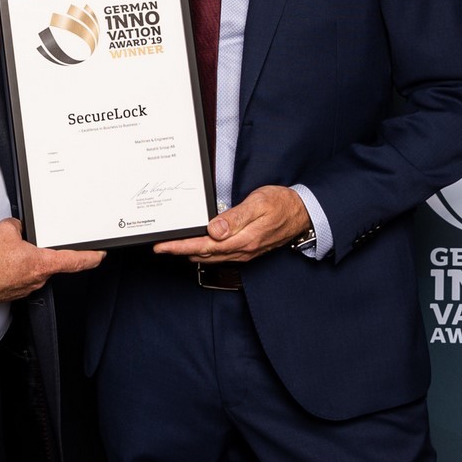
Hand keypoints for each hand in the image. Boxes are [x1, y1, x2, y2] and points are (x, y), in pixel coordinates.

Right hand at [0, 218, 104, 301]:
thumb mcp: (8, 229)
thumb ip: (20, 227)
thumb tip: (19, 228)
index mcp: (43, 263)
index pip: (76, 260)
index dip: (91, 257)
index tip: (99, 255)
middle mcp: (37, 279)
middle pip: (49, 263)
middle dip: (39, 251)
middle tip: (25, 242)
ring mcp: (24, 289)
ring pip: (31, 270)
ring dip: (22, 261)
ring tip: (4, 252)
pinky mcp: (11, 294)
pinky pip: (17, 278)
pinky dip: (11, 269)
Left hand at [153, 185, 311, 263]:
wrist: (302, 213)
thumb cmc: (281, 204)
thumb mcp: (258, 204)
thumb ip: (235, 218)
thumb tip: (213, 230)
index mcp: (243, 239)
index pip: (204, 246)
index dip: (180, 247)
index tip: (162, 246)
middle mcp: (242, 250)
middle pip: (203, 254)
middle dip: (179, 251)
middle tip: (159, 246)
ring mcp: (244, 252)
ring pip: (210, 257)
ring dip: (190, 253)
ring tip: (172, 248)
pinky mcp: (246, 250)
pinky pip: (220, 255)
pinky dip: (204, 252)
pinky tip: (197, 247)